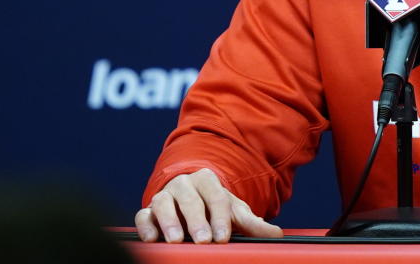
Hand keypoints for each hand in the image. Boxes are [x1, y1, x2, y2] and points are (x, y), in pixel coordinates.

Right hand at [135, 168, 282, 242]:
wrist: (190, 197)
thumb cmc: (213, 207)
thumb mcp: (233, 211)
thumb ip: (252, 223)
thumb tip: (276, 234)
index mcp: (208, 180)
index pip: (216, 196)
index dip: (220, 217)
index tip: (223, 237)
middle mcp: (184, 184)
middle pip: (190, 199)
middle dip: (197, 221)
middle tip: (204, 239)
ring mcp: (164, 196)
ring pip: (164, 203)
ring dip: (169, 221)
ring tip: (177, 240)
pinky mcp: (148, 210)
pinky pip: (143, 215)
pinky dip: (146, 226)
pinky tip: (152, 239)